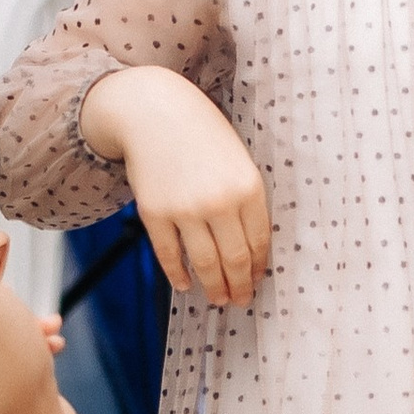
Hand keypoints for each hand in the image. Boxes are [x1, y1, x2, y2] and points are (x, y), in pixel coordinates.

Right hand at [81, 67, 272, 304]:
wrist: (154, 112)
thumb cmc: (201, 135)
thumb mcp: (238, 160)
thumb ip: (245, 199)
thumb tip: (250, 247)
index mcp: (249, 188)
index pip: (259, 242)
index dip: (258, 267)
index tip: (256, 281)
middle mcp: (220, 202)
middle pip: (234, 260)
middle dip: (239, 286)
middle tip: (240, 301)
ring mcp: (185, 210)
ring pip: (204, 263)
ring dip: (213, 287)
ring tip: (218, 300)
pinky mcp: (155, 214)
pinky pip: (169, 254)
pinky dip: (178, 274)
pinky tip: (185, 284)